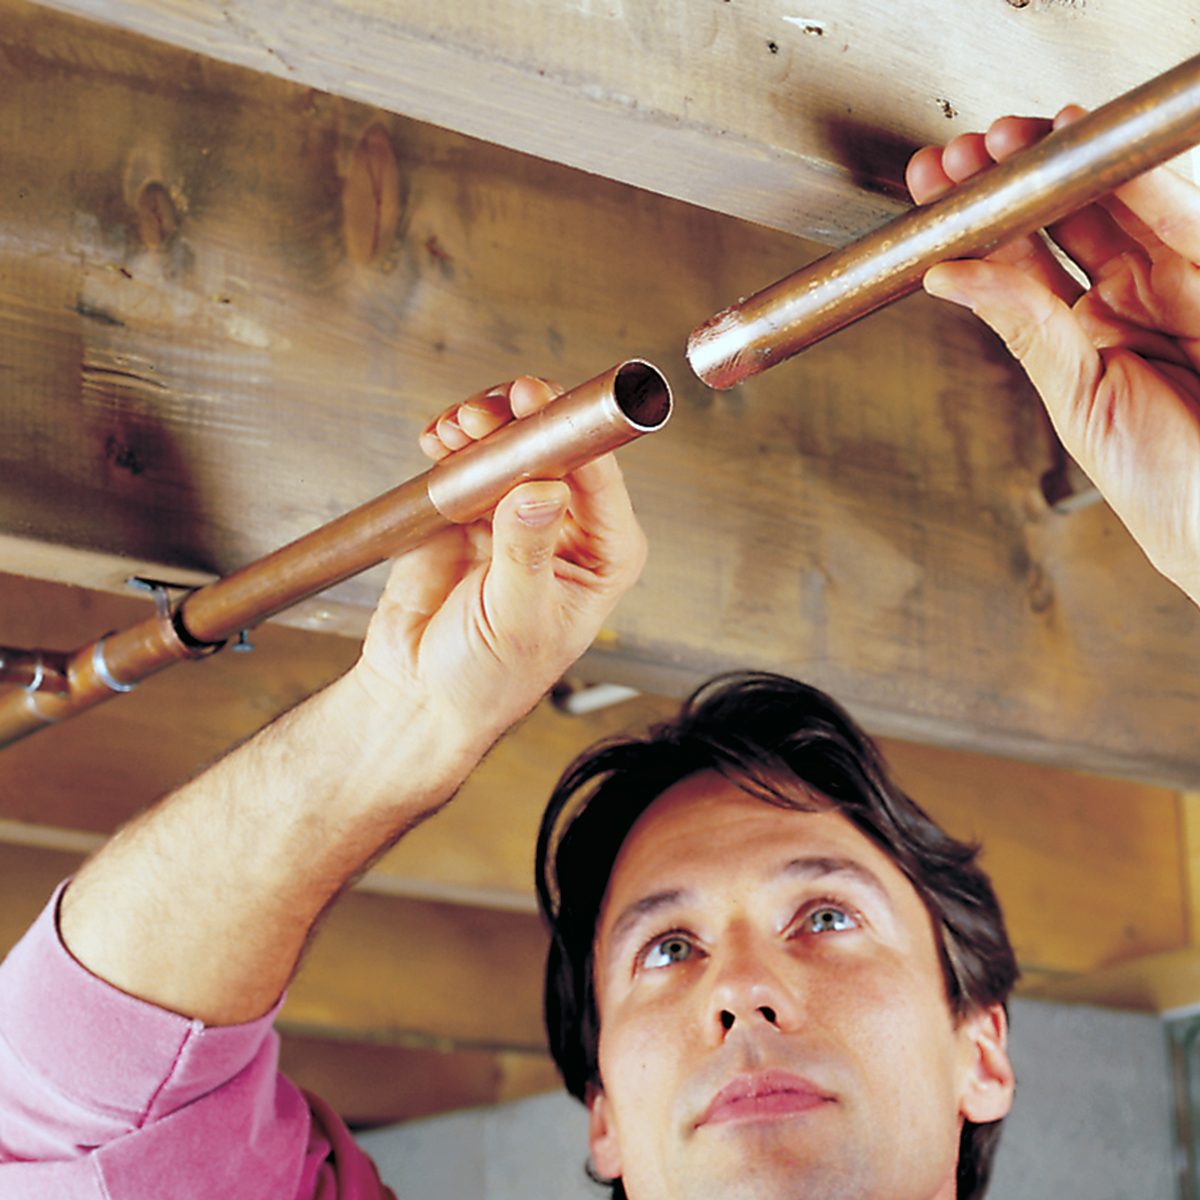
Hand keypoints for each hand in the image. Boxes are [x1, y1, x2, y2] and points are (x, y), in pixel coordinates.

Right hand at [353, 375, 646, 758]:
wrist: (418, 697)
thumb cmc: (486, 681)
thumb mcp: (516, 619)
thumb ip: (526, 552)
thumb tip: (542, 490)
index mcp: (604, 555)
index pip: (599, 479)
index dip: (569, 434)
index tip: (536, 406)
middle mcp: (567, 528)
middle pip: (556, 448)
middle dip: (519, 423)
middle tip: (487, 415)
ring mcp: (517, 514)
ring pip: (511, 446)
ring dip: (482, 427)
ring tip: (455, 431)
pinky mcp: (470, 511)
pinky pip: (467, 462)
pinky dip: (451, 445)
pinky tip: (438, 443)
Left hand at [907, 108, 1199, 605]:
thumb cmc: (1169, 485)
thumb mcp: (1078, 398)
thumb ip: (1024, 327)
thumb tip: (948, 275)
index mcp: (1083, 337)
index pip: (1020, 264)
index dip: (979, 221)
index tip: (933, 192)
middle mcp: (1129, 301)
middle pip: (1062, 220)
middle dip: (1010, 179)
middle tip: (962, 153)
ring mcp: (1175, 282)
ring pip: (1112, 203)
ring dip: (1059, 164)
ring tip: (1004, 140)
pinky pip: (1173, 216)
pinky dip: (1130, 181)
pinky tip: (1080, 153)